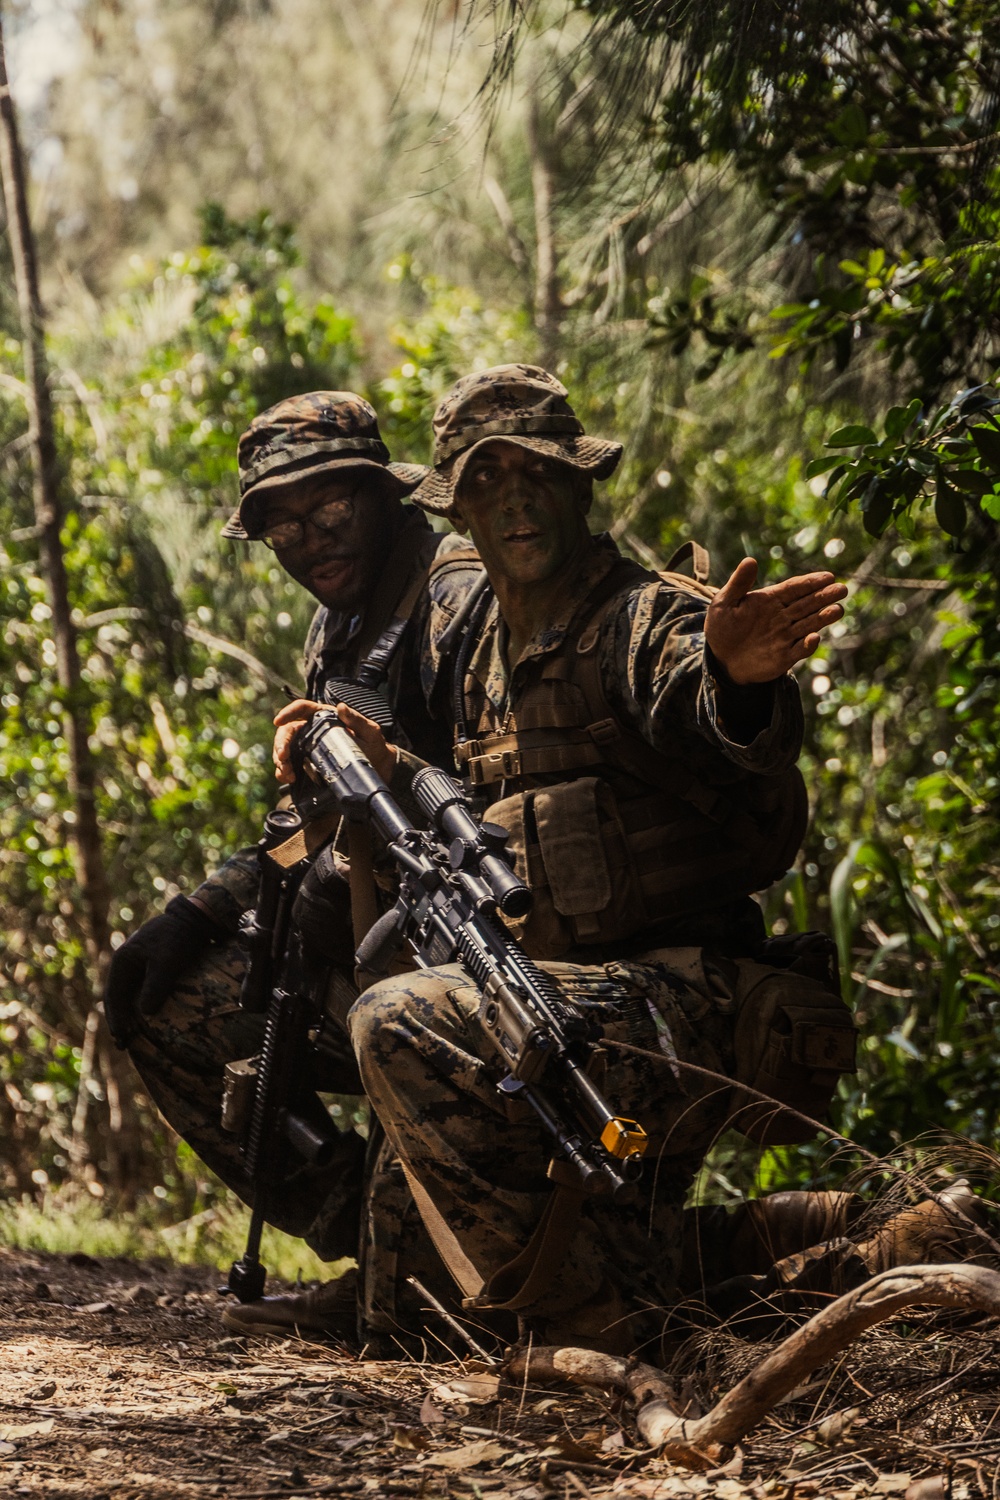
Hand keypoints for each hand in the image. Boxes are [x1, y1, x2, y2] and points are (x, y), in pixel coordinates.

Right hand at [103, 896, 223, 1047]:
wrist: (194, 919)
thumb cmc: (179, 938)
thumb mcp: (167, 961)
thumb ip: (155, 985)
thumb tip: (145, 1012)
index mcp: (123, 960)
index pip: (114, 996)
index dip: (117, 1018)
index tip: (121, 1037)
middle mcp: (125, 963)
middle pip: (117, 998)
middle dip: (119, 1021)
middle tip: (123, 1044)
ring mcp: (136, 965)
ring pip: (128, 995)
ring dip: (128, 1015)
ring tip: (131, 1038)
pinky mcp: (149, 967)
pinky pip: (139, 991)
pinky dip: (139, 1006)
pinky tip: (145, 1019)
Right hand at [272, 699, 397, 784]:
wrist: (377, 769)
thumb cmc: (373, 746)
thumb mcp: (370, 731)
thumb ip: (357, 719)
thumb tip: (341, 707)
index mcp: (325, 717)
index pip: (302, 709)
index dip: (288, 712)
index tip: (278, 721)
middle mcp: (313, 730)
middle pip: (288, 731)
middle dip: (281, 743)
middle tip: (283, 757)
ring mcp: (308, 747)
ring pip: (285, 749)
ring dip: (281, 761)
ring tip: (287, 773)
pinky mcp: (307, 763)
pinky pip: (290, 765)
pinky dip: (284, 772)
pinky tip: (289, 778)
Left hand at [705, 558, 847, 683]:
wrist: (720, 660)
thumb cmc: (722, 628)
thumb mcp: (723, 603)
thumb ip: (738, 583)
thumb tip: (750, 560)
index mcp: (770, 600)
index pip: (795, 588)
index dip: (811, 582)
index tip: (828, 576)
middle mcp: (782, 617)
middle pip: (807, 604)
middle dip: (825, 597)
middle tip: (842, 589)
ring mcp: (785, 636)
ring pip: (808, 624)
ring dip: (823, 618)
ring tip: (838, 610)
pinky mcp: (784, 657)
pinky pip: (798, 650)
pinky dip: (807, 645)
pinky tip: (814, 637)